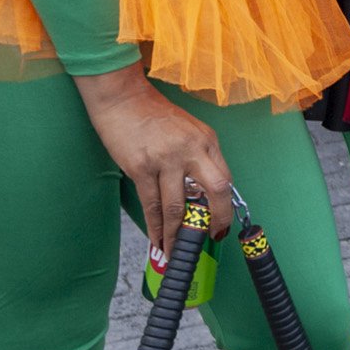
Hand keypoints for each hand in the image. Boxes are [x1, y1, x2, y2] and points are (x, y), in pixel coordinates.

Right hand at [72, 64, 233, 255]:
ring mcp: (166, 159)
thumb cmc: (155, 114)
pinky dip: (155, 226)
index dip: (226, 206)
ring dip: (177, 234)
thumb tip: (202, 191)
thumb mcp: (189, 130)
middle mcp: (192, 150)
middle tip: (209, 239)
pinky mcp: (140, 168)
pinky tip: (157, 240)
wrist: (123, 98)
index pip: (225, 178)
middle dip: (215, 220)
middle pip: (215, 191)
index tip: (222, 223)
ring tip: (176, 251)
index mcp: (207, 140)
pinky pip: (151, 204)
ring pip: (177, 206)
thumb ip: (199, 156)